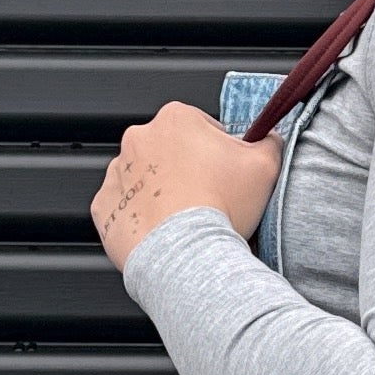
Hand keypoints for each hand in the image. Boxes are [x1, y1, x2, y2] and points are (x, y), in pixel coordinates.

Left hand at [91, 99, 280, 272]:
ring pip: (146, 178)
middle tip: (209, 198)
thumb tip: (268, 137)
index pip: (203, 127)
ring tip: (186, 217)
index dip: (220, 152)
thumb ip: (269, 141)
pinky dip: (142, 216)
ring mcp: (117, 173)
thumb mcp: (266, 166)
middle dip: (188, 169)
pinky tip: (164, 230)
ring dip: (163, 192)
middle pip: (171, 150)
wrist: (185, 255)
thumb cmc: (220, 208)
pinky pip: (125, 207)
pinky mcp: (104, 206)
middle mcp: (139, 138)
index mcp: (176, 118)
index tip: (226, 174)